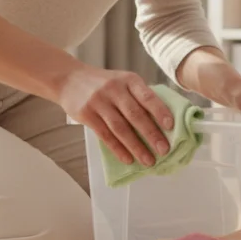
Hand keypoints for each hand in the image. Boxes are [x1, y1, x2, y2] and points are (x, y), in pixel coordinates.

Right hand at [56, 65, 173, 166]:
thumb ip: (138, 96)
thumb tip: (162, 123)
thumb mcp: (122, 81)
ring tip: (148, 160)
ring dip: (136, 147)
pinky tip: (128, 159)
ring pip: (120, 128)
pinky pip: (105, 135)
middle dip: (151, 134)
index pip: (147, 96)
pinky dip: (118, 149)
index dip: (160, 111)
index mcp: (129, 80)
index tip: (171, 126)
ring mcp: (99, 102)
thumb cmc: (104, 83)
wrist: (69, 79)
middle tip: (164, 150)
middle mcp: (114, 89)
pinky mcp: (86, 114)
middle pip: (135, 115)